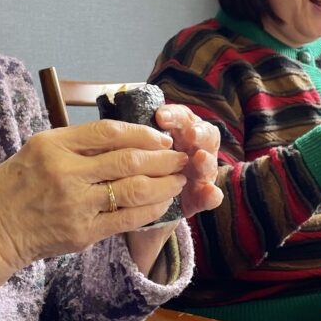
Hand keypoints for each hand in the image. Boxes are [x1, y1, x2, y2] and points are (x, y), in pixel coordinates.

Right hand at [0, 120, 188, 317]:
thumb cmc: (12, 187)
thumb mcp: (35, 150)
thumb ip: (74, 143)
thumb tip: (119, 135)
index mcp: (52, 145)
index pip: (109, 131)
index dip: (143, 132)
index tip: (161, 134)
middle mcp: (64, 172)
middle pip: (127, 159)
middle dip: (162, 156)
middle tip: (181, 155)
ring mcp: (74, 204)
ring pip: (133, 189)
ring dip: (163, 183)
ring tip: (179, 179)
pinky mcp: (82, 232)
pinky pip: (126, 218)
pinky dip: (150, 209)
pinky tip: (162, 203)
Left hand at [123, 105, 223, 276]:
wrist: (139, 204)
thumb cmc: (131, 167)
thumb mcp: (127, 151)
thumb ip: (127, 139)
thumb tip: (109, 127)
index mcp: (179, 129)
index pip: (181, 116)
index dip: (174, 115)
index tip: (161, 116)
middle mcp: (194, 147)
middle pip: (203, 135)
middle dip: (196, 133)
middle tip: (189, 134)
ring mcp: (200, 171)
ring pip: (208, 162)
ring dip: (206, 161)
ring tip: (200, 158)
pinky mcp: (201, 196)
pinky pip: (210, 195)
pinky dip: (211, 195)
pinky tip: (210, 194)